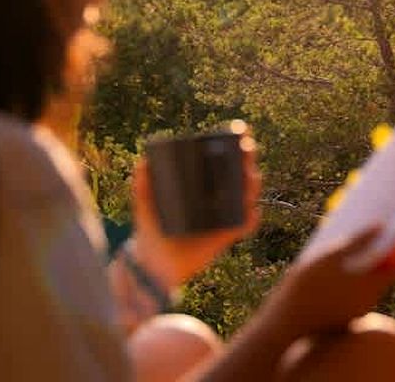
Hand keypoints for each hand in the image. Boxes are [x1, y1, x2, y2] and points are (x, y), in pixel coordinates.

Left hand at [129, 126, 261, 289]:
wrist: (153, 265)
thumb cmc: (150, 231)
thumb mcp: (144, 205)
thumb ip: (142, 186)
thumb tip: (143, 162)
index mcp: (198, 184)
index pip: (219, 161)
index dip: (232, 145)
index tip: (238, 130)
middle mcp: (214, 197)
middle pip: (237, 174)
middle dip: (247, 159)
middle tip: (247, 148)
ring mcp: (222, 216)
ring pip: (246, 197)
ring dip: (252, 185)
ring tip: (250, 176)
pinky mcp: (226, 236)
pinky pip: (244, 226)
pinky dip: (251, 219)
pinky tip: (251, 211)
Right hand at [260, 227, 394, 339]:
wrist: (285, 323)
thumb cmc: (308, 286)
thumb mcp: (331, 257)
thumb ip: (357, 242)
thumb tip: (380, 227)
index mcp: (371, 287)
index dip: (394, 246)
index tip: (387, 230)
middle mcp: (369, 303)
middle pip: (380, 274)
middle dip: (374, 255)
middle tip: (361, 235)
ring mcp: (355, 313)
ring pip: (364, 285)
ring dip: (359, 268)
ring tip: (341, 250)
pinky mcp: (342, 319)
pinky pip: (351, 296)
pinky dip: (347, 283)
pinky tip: (329, 272)